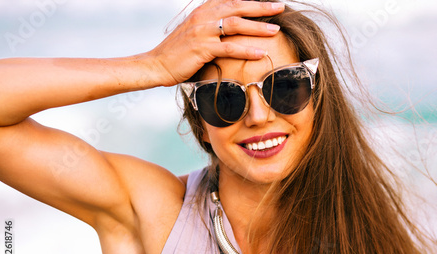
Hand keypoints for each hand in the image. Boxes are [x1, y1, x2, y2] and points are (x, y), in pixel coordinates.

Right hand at [146, 0, 284, 86]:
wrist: (156, 65)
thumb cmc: (177, 52)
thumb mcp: (195, 33)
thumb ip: (212, 28)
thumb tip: (229, 31)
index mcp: (202, 11)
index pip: (230, 0)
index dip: (250, 0)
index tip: (268, 0)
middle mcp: (203, 16)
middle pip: (237, 6)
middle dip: (260, 6)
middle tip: (280, 7)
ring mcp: (202, 31)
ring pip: (236, 24)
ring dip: (258, 27)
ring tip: (276, 30)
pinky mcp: (201, 48)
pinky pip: (229, 47)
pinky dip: (247, 49)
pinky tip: (261, 53)